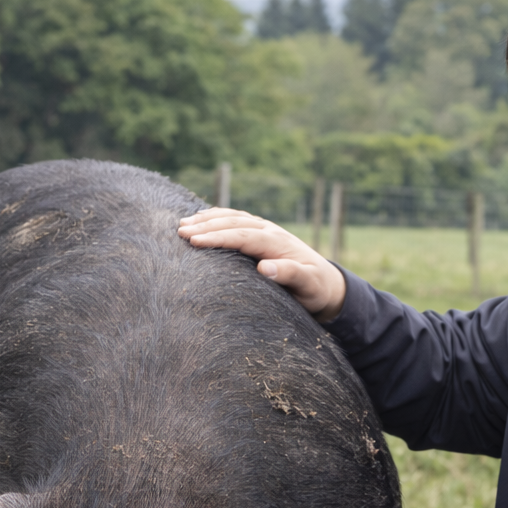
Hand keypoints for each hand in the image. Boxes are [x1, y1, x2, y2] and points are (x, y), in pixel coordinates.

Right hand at [177, 208, 346, 321]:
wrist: (327, 284)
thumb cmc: (315, 289)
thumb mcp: (308, 285)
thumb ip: (289, 274)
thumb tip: (264, 267)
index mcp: (277, 243)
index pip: (242, 235)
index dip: (218, 237)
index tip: (194, 241)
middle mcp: (270, 231)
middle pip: (233, 223)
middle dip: (206, 226)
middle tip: (180, 232)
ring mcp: (266, 230)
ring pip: (233, 218)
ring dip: (208, 220)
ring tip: (182, 224)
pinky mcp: (262, 234)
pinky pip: (236, 220)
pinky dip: (218, 218)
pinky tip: (201, 220)